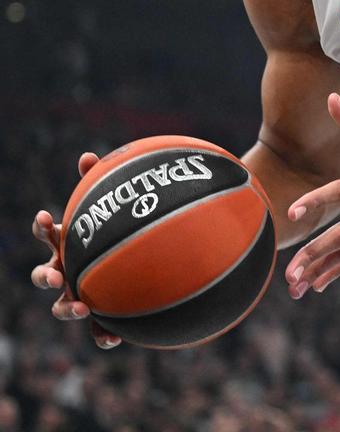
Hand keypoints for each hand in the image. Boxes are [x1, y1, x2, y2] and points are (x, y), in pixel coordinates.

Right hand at [31, 152, 122, 348]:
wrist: (143, 269)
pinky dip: (102, 335)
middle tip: (57, 274)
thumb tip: (87, 155)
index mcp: (69, 245)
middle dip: (45, 276)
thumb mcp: (115, 210)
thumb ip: (102, 183)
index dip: (43, 227)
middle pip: (44, 276)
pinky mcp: (100, 318)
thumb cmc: (121, 234)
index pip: (48, 235)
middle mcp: (68, 273)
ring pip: (62, 308)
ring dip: (66, 309)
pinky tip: (113, 337)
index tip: (45, 216)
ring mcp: (80, 296)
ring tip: (82, 307)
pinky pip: (97, 331)